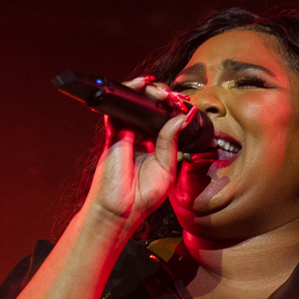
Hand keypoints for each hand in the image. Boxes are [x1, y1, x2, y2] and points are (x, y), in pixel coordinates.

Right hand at [84, 77, 187, 234]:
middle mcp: (140, 137)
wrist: (119, 211)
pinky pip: (117, 109)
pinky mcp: (113, 135)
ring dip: (147, 91)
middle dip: (162, 96)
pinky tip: (140, 86)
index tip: (184, 103)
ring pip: (134, 104)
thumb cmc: (142, 197)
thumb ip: (171, 141)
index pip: (164, 119)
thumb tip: (182, 117)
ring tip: (160, 90)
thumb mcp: (166, 168)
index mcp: (155, 146)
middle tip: (174, 96)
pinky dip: (127, 94)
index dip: (174, 108)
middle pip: (149, 108)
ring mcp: (125, 134)